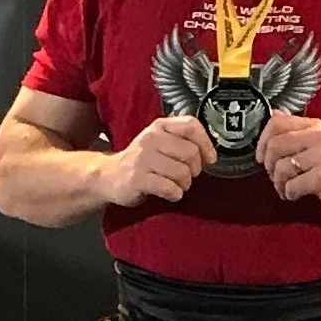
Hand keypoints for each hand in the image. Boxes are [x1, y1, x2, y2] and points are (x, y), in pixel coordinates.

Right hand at [99, 115, 216, 206]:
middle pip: (190, 152)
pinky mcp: (137, 178)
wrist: (109, 176)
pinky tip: (169, 193)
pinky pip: (169, 188)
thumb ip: (183, 141)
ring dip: (185, 184)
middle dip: (195, 170)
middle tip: (188, 176)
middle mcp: (151, 138)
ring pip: (182, 172)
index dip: (206, 144)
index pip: (191, 126)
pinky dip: (174, 194)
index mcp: (159, 126)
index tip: (210, 159)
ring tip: (177, 185)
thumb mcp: (160, 142)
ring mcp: (142, 158)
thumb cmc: (141, 161)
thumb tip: (211, 153)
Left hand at [260, 114, 320, 211]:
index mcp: (315, 126)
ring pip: (281, 168)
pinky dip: (289, 194)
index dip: (262, 141)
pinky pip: (292, 186)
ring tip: (286, 188)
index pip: (276, 123)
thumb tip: (274, 113)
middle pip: (275, 146)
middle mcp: (319, 137)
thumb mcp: (320, 141)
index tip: (262, 156)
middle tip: (275, 176)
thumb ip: (297, 129)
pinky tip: (295, 195)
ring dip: (278, 183)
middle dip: (269, 166)